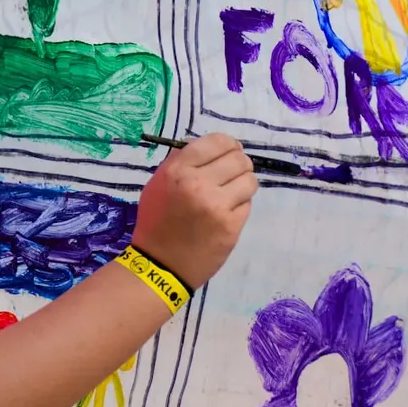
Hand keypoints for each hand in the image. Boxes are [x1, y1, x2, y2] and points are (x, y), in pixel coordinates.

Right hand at [132, 133, 257, 288]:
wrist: (160, 265)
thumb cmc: (157, 222)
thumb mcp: (158, 184)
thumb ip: (180, 161)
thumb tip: (207, 144)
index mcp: (178, 170)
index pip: (217, 141)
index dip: (228, 144)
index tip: (228, 152)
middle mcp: (198, 184)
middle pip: (239, 159)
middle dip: (239, 164)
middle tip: (231, 174)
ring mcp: (217, 206)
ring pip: (250, 180)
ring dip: (243, 184)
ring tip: (231, 193)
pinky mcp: (231, 226)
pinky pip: (248, 204)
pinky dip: (240, 205)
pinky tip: (226, 213)